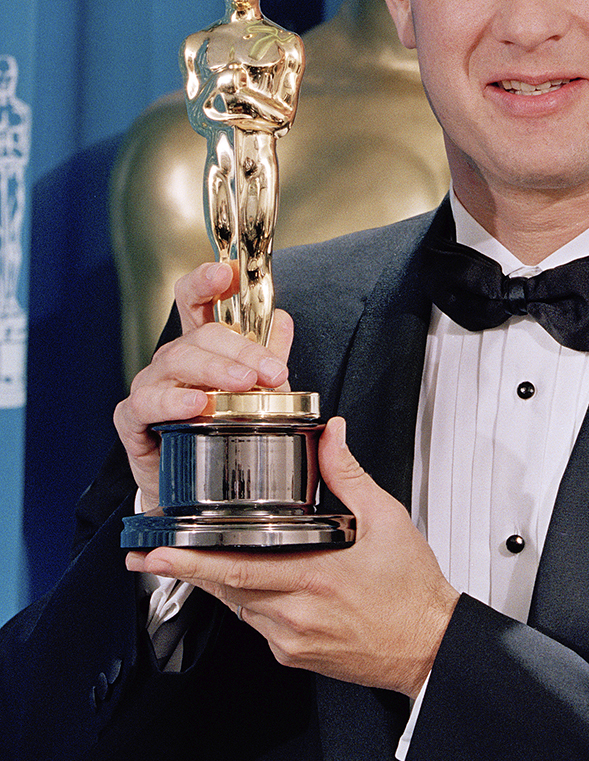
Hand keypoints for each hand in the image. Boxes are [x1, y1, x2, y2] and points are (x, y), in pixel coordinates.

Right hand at [114, 262, 293, 511]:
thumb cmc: (222, 430)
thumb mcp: (253, 390)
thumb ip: (267, 354)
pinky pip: (147, 404)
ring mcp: (150, 387)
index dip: (207, 282)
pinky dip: (172, 402)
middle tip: (271, 371)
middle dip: (240, 350)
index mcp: (199, 346)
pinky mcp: (132, 419)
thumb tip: (284, 319)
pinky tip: (194, 405)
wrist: (196, 488)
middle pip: (199, 336)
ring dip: (214, 372)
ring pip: (177, 364)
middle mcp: (172, 360)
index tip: (227, 272)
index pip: (195, 301)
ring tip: (243, 385)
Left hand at [125, 418, 459, 697]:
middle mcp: (295, 616)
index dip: (195, 560)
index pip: (238, 569)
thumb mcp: (387, 518)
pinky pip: (257, 624)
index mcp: (313, 578)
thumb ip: (348, 473)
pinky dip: (246, 599)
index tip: (161, 550)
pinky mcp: (294, 656)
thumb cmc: (412, 587)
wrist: (430, 644)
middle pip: (226, 589)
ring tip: (188, 559)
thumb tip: (331, 432)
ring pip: (239, 606)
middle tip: (148, 553)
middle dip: (186, 569)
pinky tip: (246, 580)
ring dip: (215, 582)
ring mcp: (291, 641)